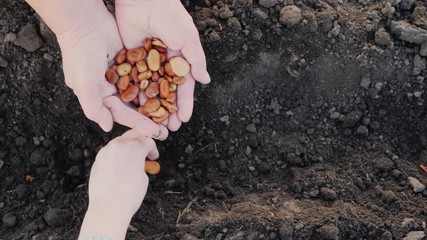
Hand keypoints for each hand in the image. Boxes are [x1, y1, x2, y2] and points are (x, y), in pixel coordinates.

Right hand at [25, 0, 168, 139]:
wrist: (86, 22)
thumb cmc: (81, 54)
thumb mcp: (84, 84)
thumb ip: (94, 108)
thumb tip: (107, 127)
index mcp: (98, 95)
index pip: (121, 114)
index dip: (138, 123)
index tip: (156, 132)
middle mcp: (109, 87)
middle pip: (133, 106)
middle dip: (149, 117)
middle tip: (167, 128)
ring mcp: (120, 74)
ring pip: (140, 92)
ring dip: (154, 102)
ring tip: (171, 113)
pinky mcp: (129, 61)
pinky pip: (144, 75)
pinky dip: (154, 83)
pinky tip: (169, 91)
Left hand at [79, 129, 157, 239]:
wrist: (109, 206)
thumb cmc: (128, 194)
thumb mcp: (144, 176)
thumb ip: (142, 162)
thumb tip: (139, 162)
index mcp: (134, 147)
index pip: (147, 140)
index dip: (153, 149)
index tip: (153, 156)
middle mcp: (118, 145)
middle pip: (132, 135)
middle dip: (140, 142)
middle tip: (144, 152)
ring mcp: (106, 151)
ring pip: (119, 142)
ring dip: (127, 147)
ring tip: (132, 161)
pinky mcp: (98, 160)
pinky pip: (110, 152)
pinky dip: (116, 155)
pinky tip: (120, 167)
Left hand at [115, 0, 210, 130]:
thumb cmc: (170, 16)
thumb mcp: (188, 38)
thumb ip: (196, 59)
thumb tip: (205, 80)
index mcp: (180, 59)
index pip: (183, 86)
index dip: (185, 103)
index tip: (184, 119)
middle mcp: (164, 63)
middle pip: (166, 92)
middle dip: (168, 110)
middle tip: (169, 128)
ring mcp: (147, 63)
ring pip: (150, 90)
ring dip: (152, 108)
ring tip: (153, 124)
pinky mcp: (131, 59)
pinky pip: (133, 80)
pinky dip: (134, 94)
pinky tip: (134, 110)